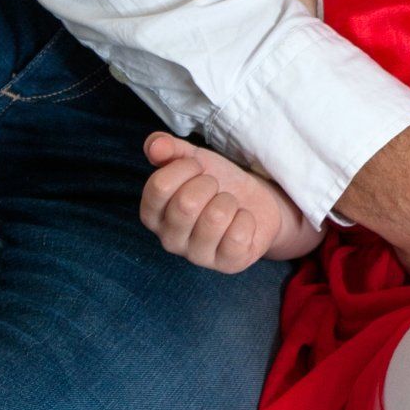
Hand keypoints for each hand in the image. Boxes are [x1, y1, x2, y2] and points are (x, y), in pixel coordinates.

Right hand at [140, 132, 318, 272]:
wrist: (255, 202)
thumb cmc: (218, 183)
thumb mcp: (194, 160)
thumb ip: (169, 150)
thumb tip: (155, 145)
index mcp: (153, 215)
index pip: (159, 186)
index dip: (185, 168)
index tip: (199, 168)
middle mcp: (169, 240)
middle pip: (186, 203)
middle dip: (210, 185)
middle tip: (216, 188)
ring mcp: (197, 256)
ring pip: (215, 217)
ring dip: (229, 201)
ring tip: (228, 205)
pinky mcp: (227, 264)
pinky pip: (238, 235)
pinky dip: (247, 219)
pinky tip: (242, 221)